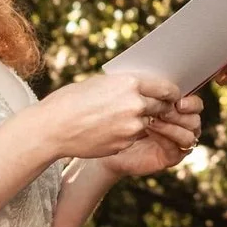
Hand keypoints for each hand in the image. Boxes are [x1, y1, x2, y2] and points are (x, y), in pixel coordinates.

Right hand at [43, 65, 199, 164]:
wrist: (54, 128)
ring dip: (142, 122)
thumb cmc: (71, 100)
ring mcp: (132, 127)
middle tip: (158, 108)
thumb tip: (141, 87)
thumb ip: (123, 85)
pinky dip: (128, 134)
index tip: (173, 95)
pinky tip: (109, 131)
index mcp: (130, 83)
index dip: (171, 92)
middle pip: (162, 107)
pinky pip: (134, 137)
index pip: (165, 87)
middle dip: (161, 108)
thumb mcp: (99, 84)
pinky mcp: (125, 143)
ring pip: (149, 123)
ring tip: (124, 119)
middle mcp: (135, 104)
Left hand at [109, 99, 206, 180]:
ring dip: (171, 127)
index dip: (191, 103)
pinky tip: (149, 130)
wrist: (110, 141)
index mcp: (179, 110)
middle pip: (195, 121)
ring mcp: (177, 144)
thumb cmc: (123, 117)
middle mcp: (182, 127)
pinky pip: (176, 149)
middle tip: (161, 111)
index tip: (177, 101)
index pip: (196, 105)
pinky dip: (164, 138)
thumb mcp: (139, 100)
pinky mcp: (170, 158)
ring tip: (151, 121)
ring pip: (189, 136)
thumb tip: (162, 82)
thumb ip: (154, 93)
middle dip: (179, 115)